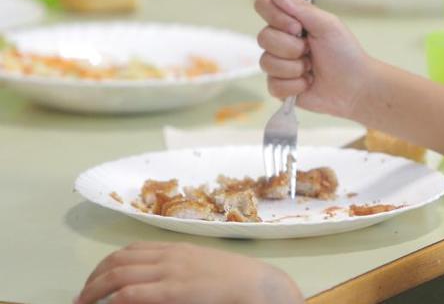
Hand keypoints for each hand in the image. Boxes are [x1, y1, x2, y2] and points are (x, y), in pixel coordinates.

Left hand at [75, 242, 302, 303]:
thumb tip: (155, 280)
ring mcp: (170, 273)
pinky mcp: (173, 291)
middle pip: (118, 261)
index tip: (95, 282)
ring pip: (118, 275)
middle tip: (81, 298)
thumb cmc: (235, 280)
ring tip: (84, 303)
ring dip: (94, 290)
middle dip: (93, 280)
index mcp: (176, 249)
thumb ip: (179, 270)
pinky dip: (114, 298)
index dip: (105, 266)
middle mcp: (169, 256)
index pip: (130, 250)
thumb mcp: (204, 267)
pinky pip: (133, 292)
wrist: (258, 285)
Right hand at [255, 0, 373, 118]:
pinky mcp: (280, 86)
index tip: (297, 27)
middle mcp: (281, 40)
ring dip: (295, 68)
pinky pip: (273, 84)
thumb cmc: (345, 53)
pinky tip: (308, 82)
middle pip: (263, 37)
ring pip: (266, 62)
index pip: (264, 5)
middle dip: (292, 47)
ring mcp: (279, 63)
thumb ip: (300, 8)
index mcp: (291, 20)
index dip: (275, 16)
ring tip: (312, 68)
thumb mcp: (327, 25)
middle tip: (311, 50)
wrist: (355, 86)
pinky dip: (295, 85)